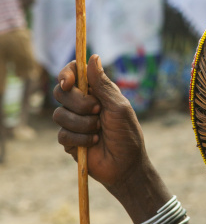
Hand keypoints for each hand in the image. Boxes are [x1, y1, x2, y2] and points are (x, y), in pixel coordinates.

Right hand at [53, 55, 148, 192]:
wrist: (126, 166)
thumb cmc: (127, 134)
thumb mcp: (118, 106)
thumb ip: (103, 84)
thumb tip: (93, 57)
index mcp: (95, 90)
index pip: (72, 73)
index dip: (66, 74)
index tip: (69, 83)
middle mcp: (82, 103)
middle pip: (61, 92)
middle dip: (79, 103)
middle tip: (98, 110)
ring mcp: (73, 121)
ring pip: (59, 114)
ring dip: (82, 123)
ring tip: (99, 130)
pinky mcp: (68, 140)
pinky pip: (62, 133)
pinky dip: (79, 138)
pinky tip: (93, 142)